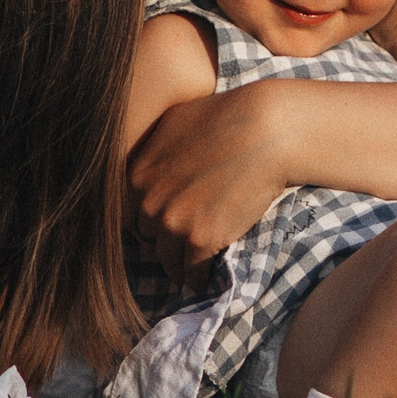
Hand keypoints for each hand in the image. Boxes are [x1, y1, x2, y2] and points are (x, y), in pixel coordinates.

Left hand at [128, 81, 294, 284]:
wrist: (266, 130)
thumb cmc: (226, 117)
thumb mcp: (173, 124)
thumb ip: (153, 151)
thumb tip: (150, 169)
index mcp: (135, 174)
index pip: (129, 214)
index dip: (148, 221)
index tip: (161, 228)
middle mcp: (147, 201)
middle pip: (148, 236)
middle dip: (162, 241)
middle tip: (177, 248)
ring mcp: (173, 222)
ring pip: (168, 258)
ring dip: (178, 266)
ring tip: (187, 274)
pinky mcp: (202, 239)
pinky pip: (193, 271)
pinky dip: (198, 278)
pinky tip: (203, 280)